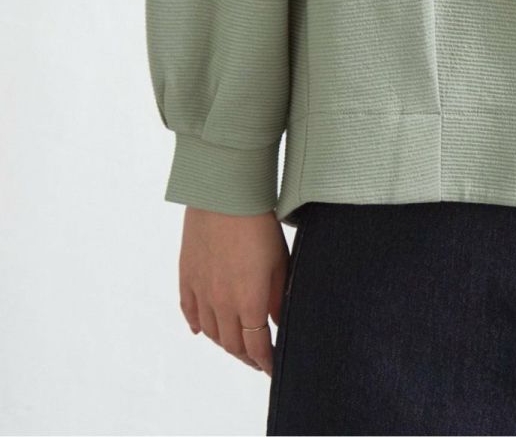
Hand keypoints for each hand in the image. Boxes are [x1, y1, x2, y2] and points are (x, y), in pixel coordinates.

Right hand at [179, 206, 289, 375]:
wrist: (223, 195)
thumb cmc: (258, 223)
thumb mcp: (279, 260)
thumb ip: (277, 296)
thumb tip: (277, 323)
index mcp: (249, 301)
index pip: (256, 345)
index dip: (265, 361)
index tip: (272, 369)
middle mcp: (221, 303)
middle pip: (232, 344)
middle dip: (247, 356)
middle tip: (258, 359)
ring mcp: (201, 291)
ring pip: (211, 332)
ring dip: (224, 343)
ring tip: (236, 345)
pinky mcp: (187, 277)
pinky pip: (189, 311)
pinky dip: (196, 325)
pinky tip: (201, 331)